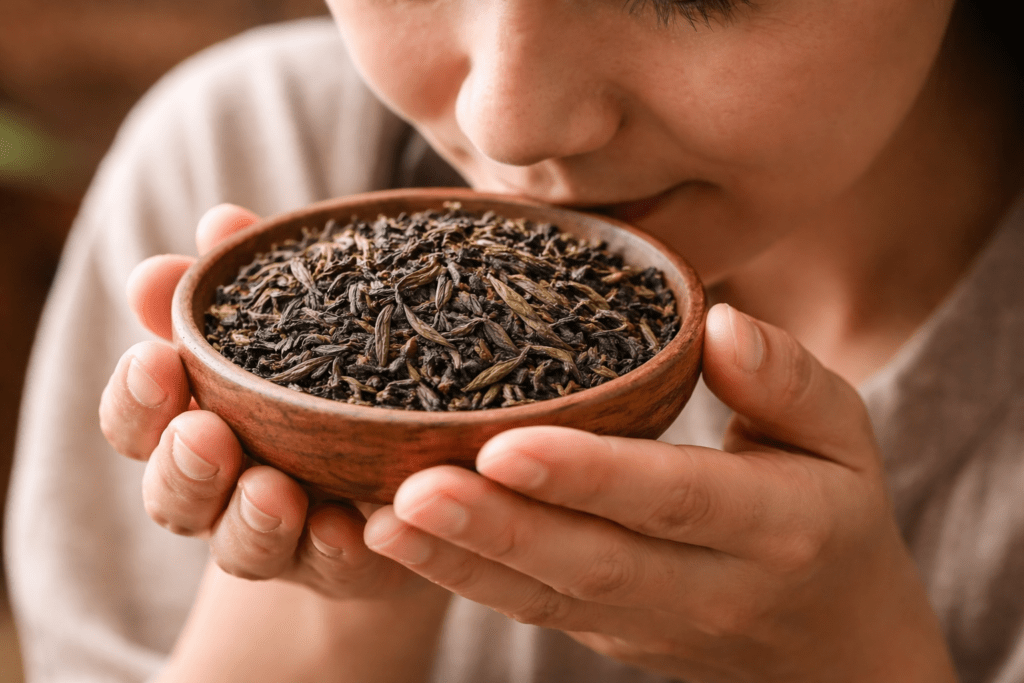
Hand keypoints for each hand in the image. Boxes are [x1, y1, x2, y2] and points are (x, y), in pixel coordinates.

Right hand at [99, 204, 437, 601]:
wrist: (402, 460)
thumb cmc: (327, 376)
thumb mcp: (297, 322)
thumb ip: (251, 281)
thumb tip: (221, 221)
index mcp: (194, 424)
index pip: (137, 420)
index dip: (136, 397)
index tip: (155, 359)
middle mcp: (224, 490)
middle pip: (172, 495)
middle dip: (184, 465)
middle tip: (206, 432)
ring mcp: (283, 537)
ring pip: (242, 548)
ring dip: (252, 519)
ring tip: (276, 490)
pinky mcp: (345, 565)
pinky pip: (335, 569)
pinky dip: (337, 549)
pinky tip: (352, 526)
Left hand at [363, 304, 956, 681]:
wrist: (831, 647)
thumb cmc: (831, 514)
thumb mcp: (844, 440)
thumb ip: (789, 382)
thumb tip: (720, 323)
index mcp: (774, 528)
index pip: (672, 499)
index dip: (590, 475)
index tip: (506, 443)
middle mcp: (705, 587)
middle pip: (590, 563)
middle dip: (496, 528)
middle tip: (410, 487)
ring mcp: (647, 623)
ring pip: (544, 598)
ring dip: (458, 563)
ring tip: (380, 519)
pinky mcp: (604, 633)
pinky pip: (530, 608)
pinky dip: (461, 578)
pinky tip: (397, 540)